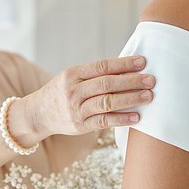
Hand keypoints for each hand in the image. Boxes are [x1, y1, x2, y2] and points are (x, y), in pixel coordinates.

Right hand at [27, 56, 154, 136]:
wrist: (37, 114)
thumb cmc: (60, 92)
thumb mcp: (71, 77)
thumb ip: (93, 74)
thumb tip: (126, 70)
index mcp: (72, 74)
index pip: (102, 66)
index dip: (123, 64)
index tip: (142, 62)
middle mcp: (73, 91)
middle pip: (106, 84)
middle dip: (131, 81)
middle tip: (150, 80)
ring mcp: (76, 109)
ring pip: (107, 102)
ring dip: (130, 98)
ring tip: (148, 96)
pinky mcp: (80, 126)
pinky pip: (104, 121)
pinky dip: (121, 119)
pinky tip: (136, 116)